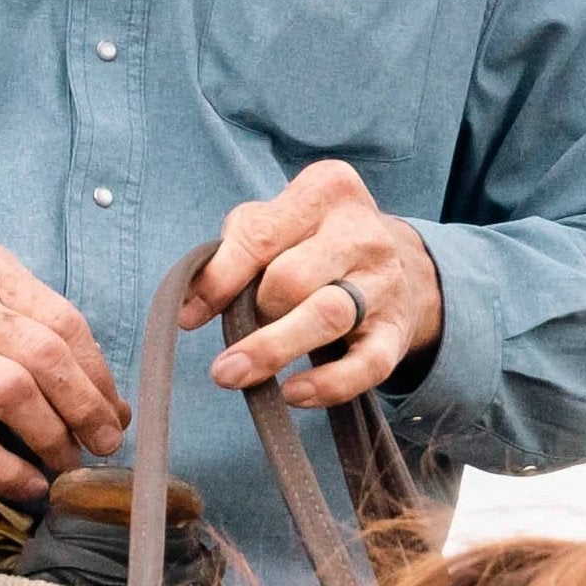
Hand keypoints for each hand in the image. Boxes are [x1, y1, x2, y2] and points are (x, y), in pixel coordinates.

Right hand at [0, 242, 128, 506]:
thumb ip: (36, 343)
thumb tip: (111, 406)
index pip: (64, 321)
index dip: (99, 374)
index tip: (114, 412)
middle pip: (46, 356)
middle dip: (87, 408)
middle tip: (104, 444)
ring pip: (15, 395)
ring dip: (53, 439)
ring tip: (66, 465)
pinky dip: (8, 471)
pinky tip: (27, 487)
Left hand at [180, 160, 443, 407]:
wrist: (396, 264)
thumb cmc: (313, 242)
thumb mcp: (274, 224)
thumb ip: (230, 256)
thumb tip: (188, 309)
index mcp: (326, 191)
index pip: (260, 236)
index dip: (219, 280)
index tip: (189, 316)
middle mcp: (362, 232)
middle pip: (291, 278)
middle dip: (254, 312)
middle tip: (231, 339)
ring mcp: (385, 282)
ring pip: (327, 316)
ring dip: (273, 349)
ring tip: (231, 375)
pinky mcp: (397, 331)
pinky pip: (366, 365)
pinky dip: (327, 384)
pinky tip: (293, 394)